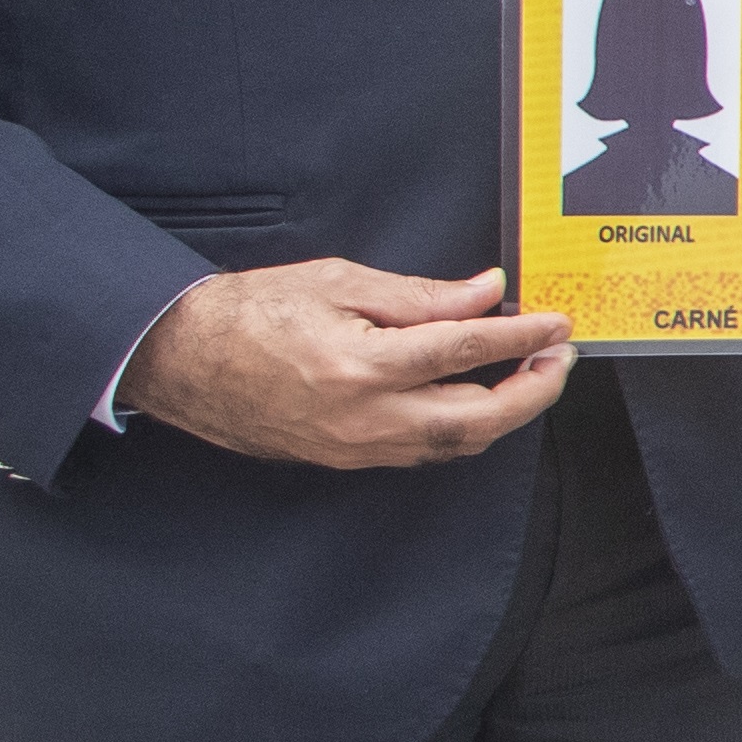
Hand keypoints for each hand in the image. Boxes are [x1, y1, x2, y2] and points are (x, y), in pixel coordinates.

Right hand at [131, 258, 571, 470]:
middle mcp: (365, 418)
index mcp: (361, 365)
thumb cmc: (251, 312)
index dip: (522, 337)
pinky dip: (462, 428)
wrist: (182, 360)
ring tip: (530, 374)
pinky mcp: (347, 460)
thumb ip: (419, 296)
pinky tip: (478, 397)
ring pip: (456, 444)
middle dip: (532, 392)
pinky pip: (423, 453)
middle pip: (477, 418)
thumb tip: (485, 293)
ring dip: (503, 413)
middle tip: (559, 358)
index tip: (557, 323)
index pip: (465, 352)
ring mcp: (356, 448)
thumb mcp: (338, 282)